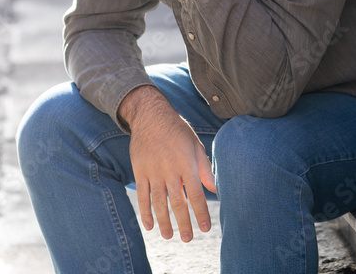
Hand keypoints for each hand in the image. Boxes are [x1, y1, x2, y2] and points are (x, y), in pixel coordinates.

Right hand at [119, 86, 215, 240]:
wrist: (151, 116)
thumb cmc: (178, 131)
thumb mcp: (196, 146)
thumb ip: (205, 169)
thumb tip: (215, 189)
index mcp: (187, 164)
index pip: (196, 194)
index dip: (201, 213)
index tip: (206, 228)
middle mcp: (170, 170)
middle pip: (177, 202)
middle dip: (184, 223)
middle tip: (188, 239)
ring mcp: (153, 171)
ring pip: (159, 203)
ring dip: (164, 222)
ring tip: (169, 235)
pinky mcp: (140, 171)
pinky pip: (142, 196)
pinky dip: (145, 212)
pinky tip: (149, 225)